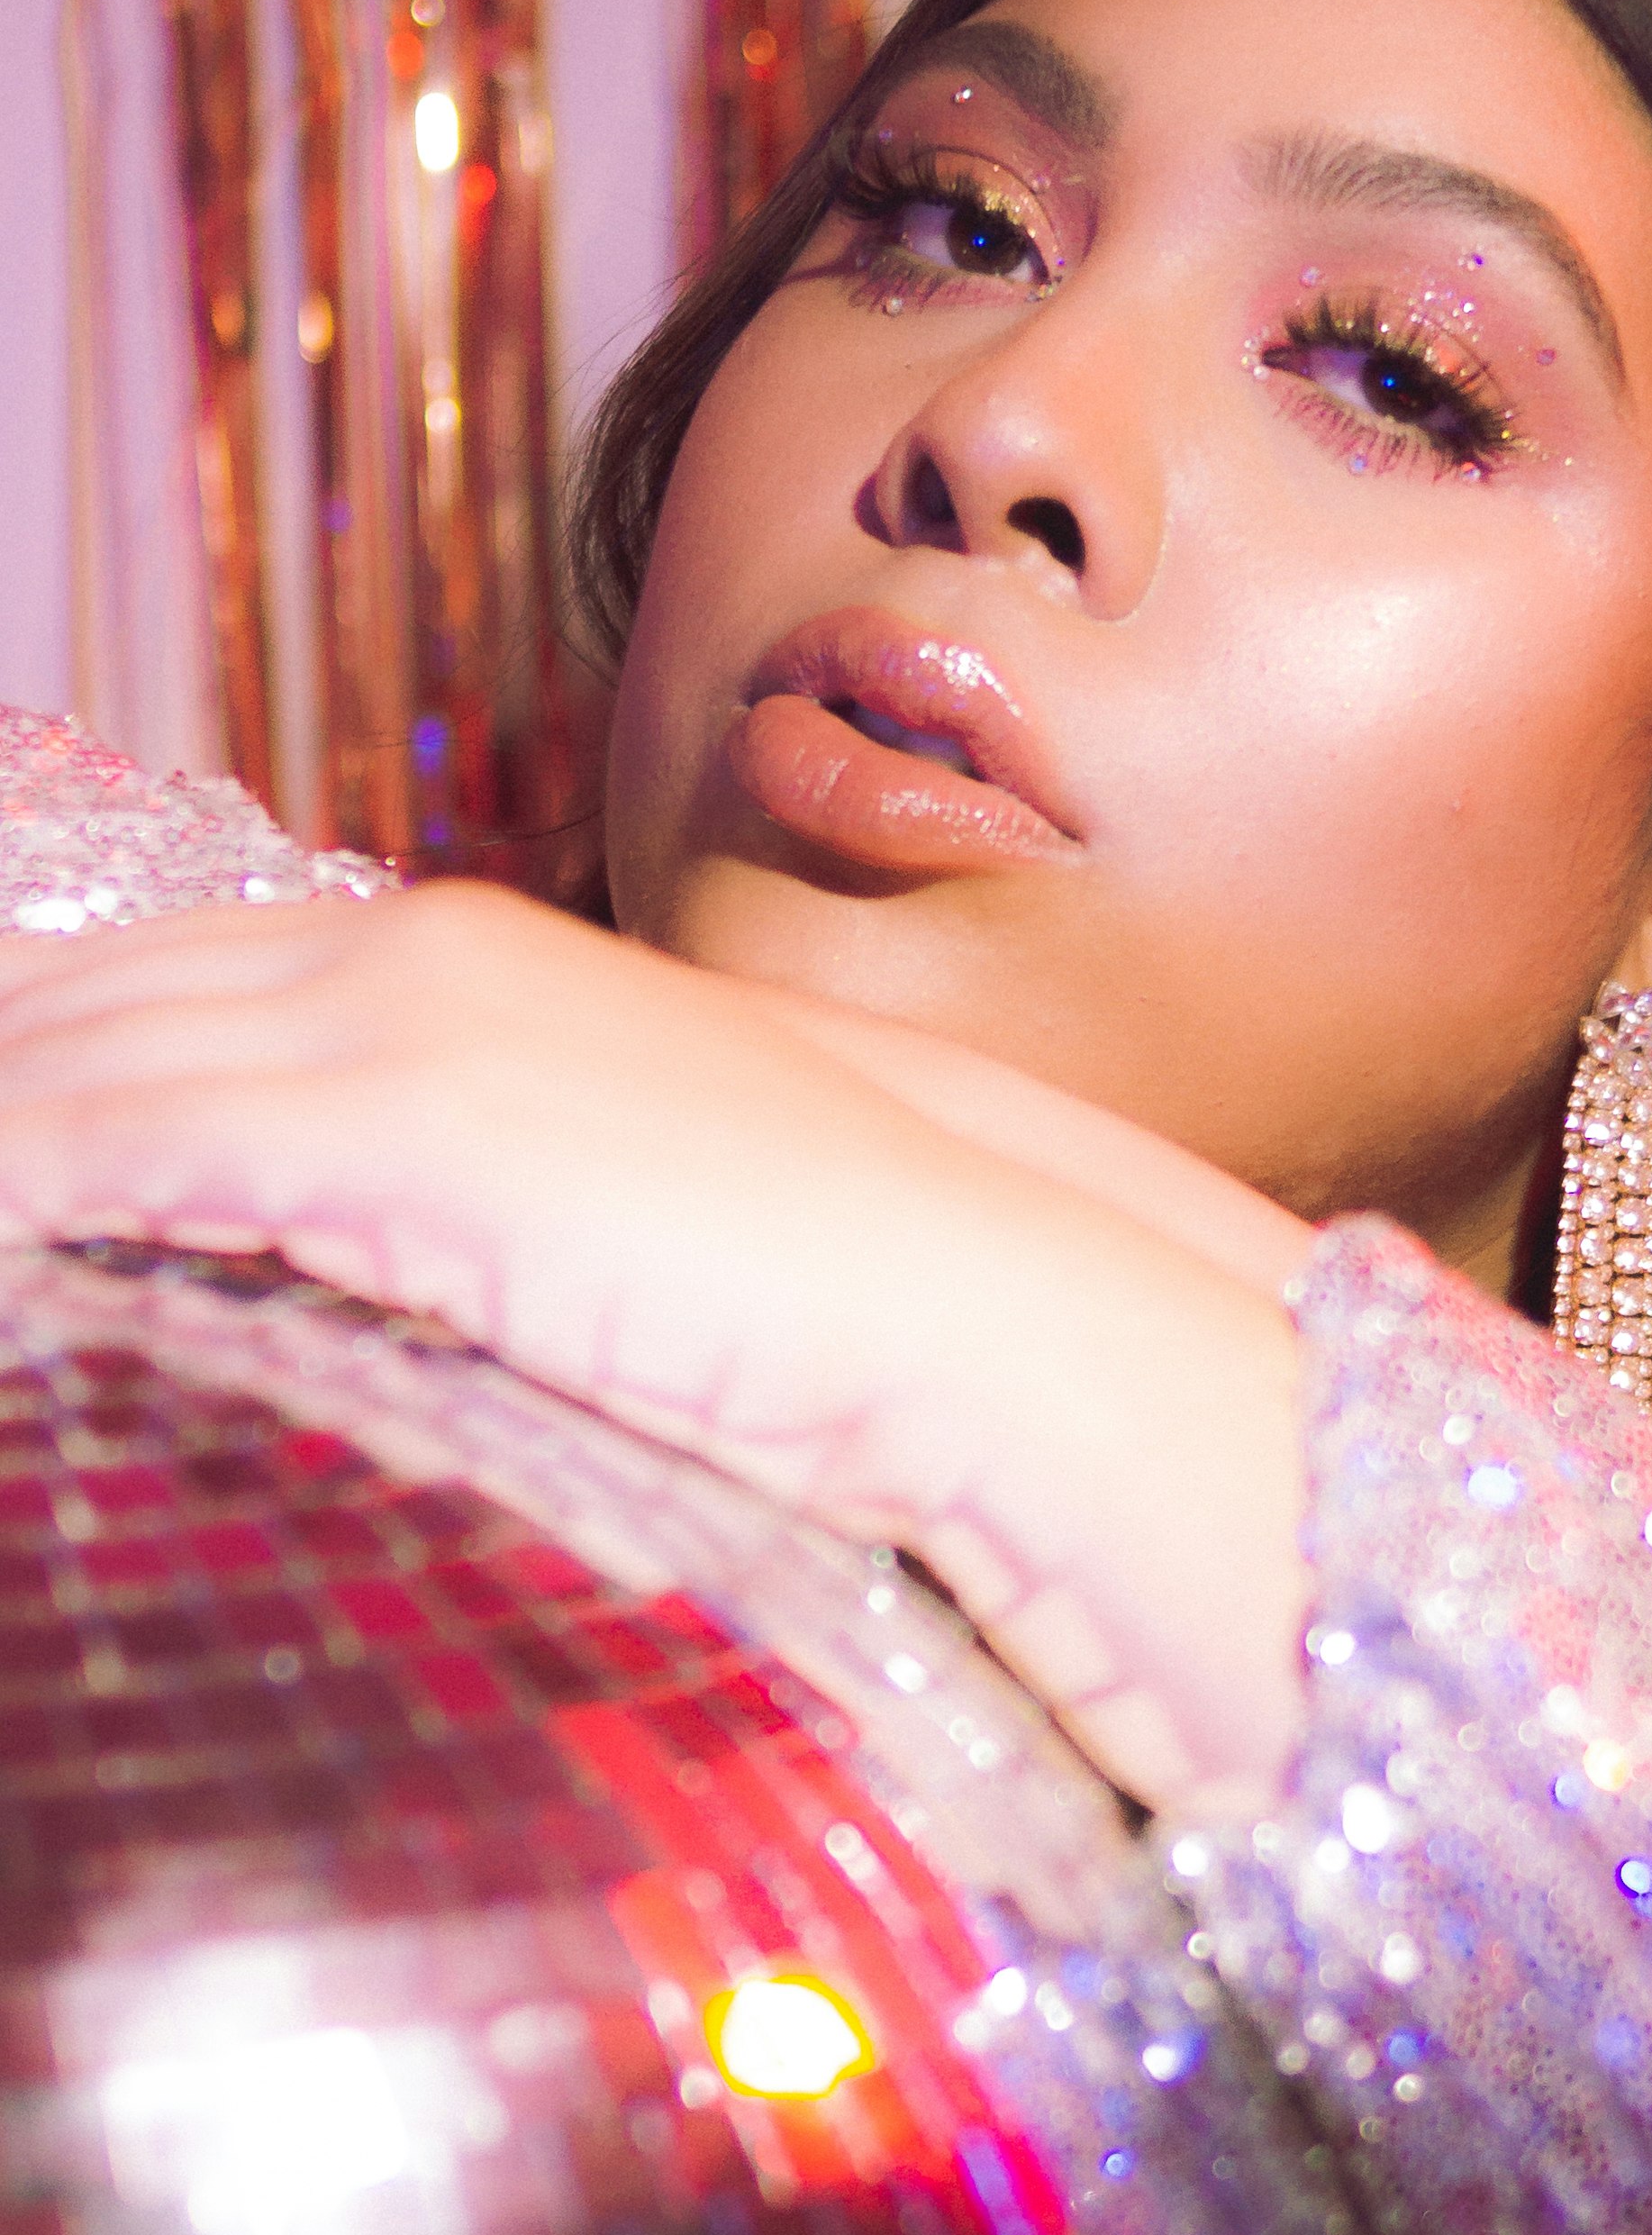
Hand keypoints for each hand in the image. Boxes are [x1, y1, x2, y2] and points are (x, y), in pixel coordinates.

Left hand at [0, 887, 1311, 1811]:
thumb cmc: (834, 1268)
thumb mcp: (628, 1189)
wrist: (972, 1274)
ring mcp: (388, 1031)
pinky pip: (100, 1149)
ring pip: (62, 1068)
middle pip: (81, 998)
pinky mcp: (383, 1129)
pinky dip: (14, 1192)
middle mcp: (399, 959)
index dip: (38, 1046)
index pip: (162, 977)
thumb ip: (494, 1187)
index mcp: (455, 960)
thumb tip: (426, 1264)